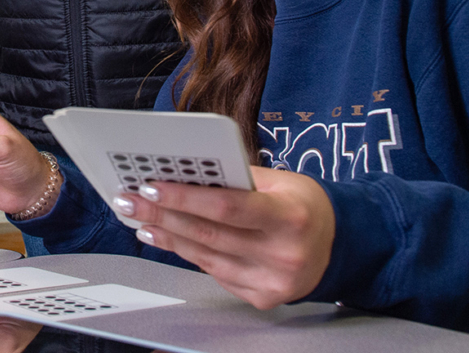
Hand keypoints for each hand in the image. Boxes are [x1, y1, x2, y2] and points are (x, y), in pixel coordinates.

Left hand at [114, 165, 335, 308]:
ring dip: (167, 236)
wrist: (338, 246)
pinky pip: (215, 273)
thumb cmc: (303, 205)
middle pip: (209, 234)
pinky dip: (188, 253)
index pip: (228, 206)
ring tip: (141, 218)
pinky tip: (167, 238)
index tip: (153, 186)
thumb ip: (238, 177)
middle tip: (131, 200)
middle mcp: (283, 254)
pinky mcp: (263, 298)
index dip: (186, 197)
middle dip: (163, 215)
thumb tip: (185, 170)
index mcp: (290, 216)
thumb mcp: (281, 181)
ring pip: (206, 257)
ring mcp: (273, 281)